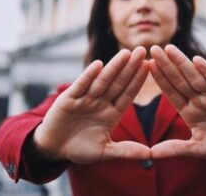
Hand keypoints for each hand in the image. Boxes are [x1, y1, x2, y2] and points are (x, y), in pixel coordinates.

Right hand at [33, 47, 150, 163]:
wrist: (54, 148)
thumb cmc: (80, 148)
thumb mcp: (104, 151)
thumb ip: (126, 151)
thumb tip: (150, 154)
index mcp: (112, 113)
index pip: (128, 93)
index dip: (138, 80)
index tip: (150, 66)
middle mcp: (101, 102)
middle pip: (118, 82)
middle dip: (130, 67)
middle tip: (142, 50)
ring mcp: (86, 99)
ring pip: (102, 81)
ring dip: (114, 67)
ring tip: (126, 53)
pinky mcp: (69, 98)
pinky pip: (80, 85)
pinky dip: (88, 76)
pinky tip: (98, 65)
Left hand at [149, 45, 205, 159]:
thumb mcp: (198, 149)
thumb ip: (176, 148)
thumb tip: (150, 154)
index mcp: (189, 110)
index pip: (171, 91)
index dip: (160, 78)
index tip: (147, 65)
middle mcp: (198, 99)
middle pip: (179, 80)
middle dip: (166, 65)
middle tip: (153, 48)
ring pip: (195, 77)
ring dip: (182, 63)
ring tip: (169, 48)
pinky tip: (196, 60)